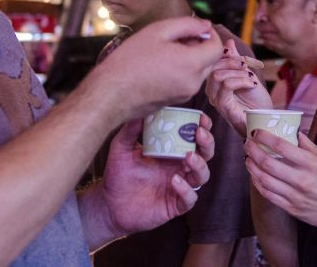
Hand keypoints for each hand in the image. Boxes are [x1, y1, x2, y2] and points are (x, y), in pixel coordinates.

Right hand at [95, 17, 223, 120]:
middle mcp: (193, 82)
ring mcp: (185, 94)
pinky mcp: (176, 101)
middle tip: (178, 37)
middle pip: (210, 60)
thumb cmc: (130, 61)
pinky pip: (188, 81)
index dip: (211, 34)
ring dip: (190, 58)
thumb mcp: (158, 31)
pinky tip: (161, 64)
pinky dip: (182, 70)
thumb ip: (187, 25)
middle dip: (200, 46)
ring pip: (199, 71)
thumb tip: (205, 25)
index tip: (197, 28)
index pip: (216, 48)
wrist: (111, 94)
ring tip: (166, 50)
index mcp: (191, 64)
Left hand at [99, 114, 215, 235]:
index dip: (202, 127)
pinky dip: (186, 190)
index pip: (194, 137)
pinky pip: (190, 198)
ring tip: (188, 156)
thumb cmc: (117, 174)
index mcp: (171, 151)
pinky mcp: (175, 205)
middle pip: (205, 154)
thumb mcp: (121, 148)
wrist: (109, 204)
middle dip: (207, 143)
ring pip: (202, 175)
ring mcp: (179, 186)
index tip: (201, 117)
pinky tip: (174, 181)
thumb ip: (130, 130)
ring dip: (199, 165)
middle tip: (198, 133)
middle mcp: (178, 167)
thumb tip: (140, 110)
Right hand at [205, 39, 272, 137]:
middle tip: (247, 66)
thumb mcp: (246, 74)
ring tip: (251, 78)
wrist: (266, 120)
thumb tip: (228, 42)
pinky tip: (251, 84)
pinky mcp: (224, 107)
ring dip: (238, 72)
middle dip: (233, 62)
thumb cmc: (256, 101)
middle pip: (213, 66)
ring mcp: (216, 100)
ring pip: (218, 75)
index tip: (243, 60)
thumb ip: (235, 59)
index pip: (212, 61)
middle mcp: (212, 91)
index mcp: (215, 83)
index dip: (227, 55)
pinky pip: (226, 85)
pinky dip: (241, 80)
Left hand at [244, 131, 316, 235]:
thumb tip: (294, 130)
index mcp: (312, 164)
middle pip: (268, 163)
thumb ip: (309, 146)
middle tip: (247, 143)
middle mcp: (302, 180)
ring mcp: (295, 197)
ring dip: (252, 167)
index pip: (281, 146)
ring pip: (264, 180)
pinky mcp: (292, 209)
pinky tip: (255, 175)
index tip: (256, 132)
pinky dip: (258, 183)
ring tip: (248, 158)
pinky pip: (268, 195)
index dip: (264, 137)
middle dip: (252, 150)